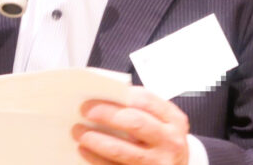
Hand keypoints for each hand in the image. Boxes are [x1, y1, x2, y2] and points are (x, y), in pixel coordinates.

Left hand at [72, 87, 189, 164]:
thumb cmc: (164, 141)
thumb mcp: (163, 122)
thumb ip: (141, 109)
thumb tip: (105, 98)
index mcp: (173, 120)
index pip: (146, 101)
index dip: (119, 96)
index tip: (98, 95)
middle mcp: (169, 142)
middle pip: (134, 123)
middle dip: (106, 115)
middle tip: (85, 111)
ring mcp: (157, 163)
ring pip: (121, 151)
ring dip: (96, 140)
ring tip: (79, 132)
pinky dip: (97, 159)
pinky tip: (85, 151)